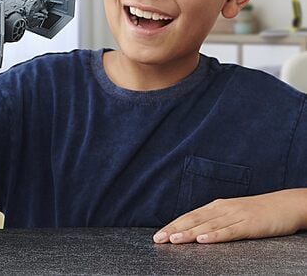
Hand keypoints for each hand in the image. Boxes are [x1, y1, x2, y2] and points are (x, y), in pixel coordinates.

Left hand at [153, 188, 306, 243]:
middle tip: (158, 239)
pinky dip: (214, 235)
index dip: (173, 224)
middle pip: (193, 219)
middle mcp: (222, 209)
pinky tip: (203, 239)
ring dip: (189, 233)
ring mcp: (235, 216)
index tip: (158, 234)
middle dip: (174, 229)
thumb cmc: (257, 212)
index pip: (189, 216)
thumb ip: (215, 221)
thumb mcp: (232, 214)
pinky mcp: (248, 225)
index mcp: (216, 206)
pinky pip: (229, 232)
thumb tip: (196, 231)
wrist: (284, 204)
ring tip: (174, 239)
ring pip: (207, 225)